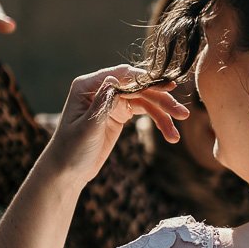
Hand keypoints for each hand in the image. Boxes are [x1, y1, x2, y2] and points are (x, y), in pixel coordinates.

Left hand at [44, 64, 189, 186]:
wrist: (67, 171)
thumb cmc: (70, 150)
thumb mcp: (86, 128)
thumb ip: (102, 104)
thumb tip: (115, 79)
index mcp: (87, 86)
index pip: (121, 75)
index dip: (145, 79)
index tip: (168, 87)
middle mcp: (101, 88)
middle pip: (137, 87)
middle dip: (161, 99)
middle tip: (181, 112)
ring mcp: (112, 100)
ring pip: (144, 100)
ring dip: (163, 114)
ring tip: (177, 131)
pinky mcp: (120, 113)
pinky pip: (144, 112)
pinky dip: (158, 122)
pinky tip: (170, 134)